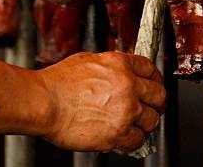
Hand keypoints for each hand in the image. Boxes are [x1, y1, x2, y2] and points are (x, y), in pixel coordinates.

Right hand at [36, 51, 165, 151]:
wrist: (44, 102)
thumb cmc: (57, 83)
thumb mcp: (89, 60)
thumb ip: (110, 67)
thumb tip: (118, 72)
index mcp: (121, 65)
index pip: (151, 69)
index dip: (154, 79)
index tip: (152, 85)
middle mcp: (128, 85)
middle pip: (159, 95)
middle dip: (156, 103)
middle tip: (152, 107)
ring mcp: (126, 110)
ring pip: (152, 120)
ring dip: (145, 124)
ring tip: (137, 125)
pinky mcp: (118, 133)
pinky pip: (138, 140)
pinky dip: (133, 141)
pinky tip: (126, 139)